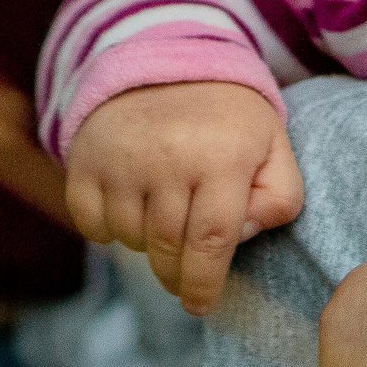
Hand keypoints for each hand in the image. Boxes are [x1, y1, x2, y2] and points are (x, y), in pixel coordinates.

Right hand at [63, 82, 302, 314]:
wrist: (164, 61)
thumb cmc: (227, 117)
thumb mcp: (273, 145)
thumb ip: (280, 195)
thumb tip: (246, 234)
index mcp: (222, 157)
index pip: (211, 242)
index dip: (204, 284)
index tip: (200, 305)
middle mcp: (169, 159)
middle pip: (167, 248)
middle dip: (176, 276)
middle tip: (183, 279)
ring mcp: (122, 159)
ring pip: (130, 238)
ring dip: (146, 246)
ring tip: (162, 223)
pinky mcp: (86, 159)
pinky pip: (91, 223)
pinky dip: (107, 230)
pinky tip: (128, 208)